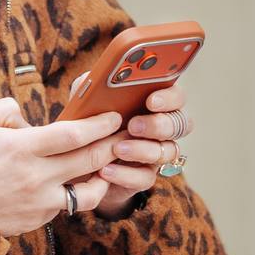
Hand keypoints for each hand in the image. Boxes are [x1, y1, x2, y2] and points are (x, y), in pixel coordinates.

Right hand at [0, 98, 124, 237]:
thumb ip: (3, 110)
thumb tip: (26, 119)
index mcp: (22, 147)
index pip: (75, 134)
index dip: (100, 125)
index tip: (113, 117)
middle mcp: (36, 177)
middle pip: (89, 160)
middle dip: (112, 146)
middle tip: (124, 136)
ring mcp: (38, 204)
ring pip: (86, 194)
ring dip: (102, 179)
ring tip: (106, 169)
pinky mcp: (34, 222)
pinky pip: (62, 208)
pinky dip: (71, 196)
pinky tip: (72, 186)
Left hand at [87, 84, 193, 210]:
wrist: (75, 163)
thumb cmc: (88, 125)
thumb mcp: (87, 103)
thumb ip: (94, 87)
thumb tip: (98, 77)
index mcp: (154, 104)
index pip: (176, 97)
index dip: (169, 98)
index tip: (151, 101)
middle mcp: (162, 128)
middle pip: (180, 124)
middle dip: (158, 125)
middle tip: (134, 126)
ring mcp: (156, 154)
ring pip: (168, 152)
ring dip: (143, 150)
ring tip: (117, 149)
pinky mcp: (143, 177)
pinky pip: (146, 177)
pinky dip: (126, 174)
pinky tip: (106, 170)